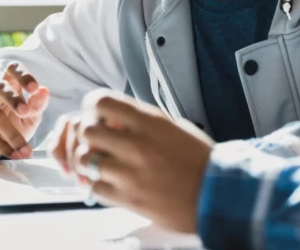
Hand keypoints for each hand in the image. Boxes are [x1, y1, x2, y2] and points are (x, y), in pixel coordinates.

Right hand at [0, 62, 49, 159]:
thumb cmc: (14, 122)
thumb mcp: (31, 115)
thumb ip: (38, 104)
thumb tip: (44, 91)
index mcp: (6, 81)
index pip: (12, 69)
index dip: (23, 76)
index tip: (34, 88)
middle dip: (13, 99)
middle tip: (26, 112)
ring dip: (11, 133)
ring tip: (26, 149)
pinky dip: (0, 145)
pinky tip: (13, 153)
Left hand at [52, 90, 214, 233]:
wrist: (216, 194)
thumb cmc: (199, 160)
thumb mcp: (174, 127)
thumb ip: (143, 121)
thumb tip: (114, 118)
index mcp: (151, 122)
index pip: (102, 102)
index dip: (92, 106)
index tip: (95, 113)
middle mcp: (138, 144)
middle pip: (87, 130)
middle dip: (88, 134)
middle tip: (98, 141)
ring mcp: (130, 172)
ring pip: (84, 159)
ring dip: (89, 161)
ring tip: (102, 164)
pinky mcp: (127, 198)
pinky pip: (93, 186)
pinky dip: (98, 184)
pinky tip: (111, 182)